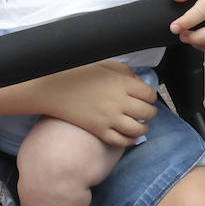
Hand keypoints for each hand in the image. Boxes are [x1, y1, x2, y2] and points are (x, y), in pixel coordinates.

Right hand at [42, 62, 157, 145]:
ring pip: (138, 129)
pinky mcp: (99, 130)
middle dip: (150, 112)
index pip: (149, 94)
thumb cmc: (76, 73)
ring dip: (143, 128)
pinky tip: (130, 137)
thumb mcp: (103, 64)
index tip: (148, 98)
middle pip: (147, 112)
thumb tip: (138, 83)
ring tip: (141, 125)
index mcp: (121, 83)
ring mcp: (109, 118)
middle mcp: (118, 101)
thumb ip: (123, 71)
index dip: (151, 97)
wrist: (52, 88)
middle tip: (147, 112)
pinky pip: (121, 141)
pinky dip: (130, 140)